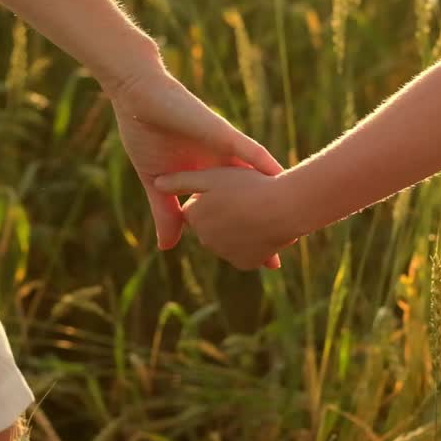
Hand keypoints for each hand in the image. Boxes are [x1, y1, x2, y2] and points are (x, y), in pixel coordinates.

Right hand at [106, 66, 285, 266]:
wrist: (138, 98)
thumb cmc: (146, 136)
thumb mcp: (157, 184)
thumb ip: (167, 213)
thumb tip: (169, 247)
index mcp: (209, 177)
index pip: (233, 209)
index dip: (246, 233)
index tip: (265, 260)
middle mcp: (223, 164)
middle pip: (252, 195)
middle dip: (268, 220)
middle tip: (288, 247)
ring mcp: (223, 147)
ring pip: (256, 172)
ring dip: (274, 191)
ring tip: (297, 213)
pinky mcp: (218, 130)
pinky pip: (243, 146)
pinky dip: (259, 160)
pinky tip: (278, 174)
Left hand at [154, 167, 300, 270]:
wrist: (284, 208)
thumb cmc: (248, 186)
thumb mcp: (211, 176)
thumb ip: (181, 180)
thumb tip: (156, 183)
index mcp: (194, 216)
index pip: (195, 207)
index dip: (213, 194)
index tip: (228, 187)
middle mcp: (204, 238)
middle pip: (211, 224)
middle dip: (223, 214)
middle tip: (245, 198)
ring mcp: (224, 253)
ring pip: (228, 238)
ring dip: (238, 228)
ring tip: (258, 211)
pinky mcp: (244, 263)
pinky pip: (244, 252)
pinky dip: (252, 243)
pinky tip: (264, 228)